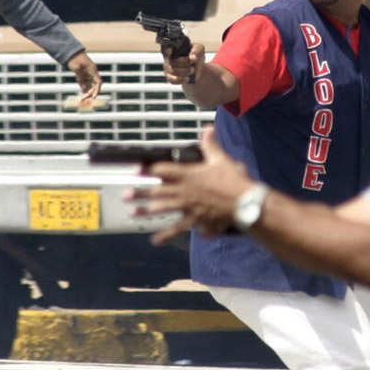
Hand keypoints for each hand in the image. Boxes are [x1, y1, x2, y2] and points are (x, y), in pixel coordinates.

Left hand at [67, 50, 102, 102]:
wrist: (71, 52)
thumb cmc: (74, 59)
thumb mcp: (76, 68)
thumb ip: (80, 78)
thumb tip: (84, 88)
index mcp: (92, 70)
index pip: (98, 82)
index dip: (97, 90)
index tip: (94, 97)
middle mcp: (92, 73)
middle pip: (94, 86)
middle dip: (90, 93)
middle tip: (82, 100)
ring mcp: (88, 74)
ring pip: (90, 86)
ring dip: (87, 93)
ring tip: (81, 100)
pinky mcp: (84, 75)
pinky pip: (86, 84)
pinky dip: (84, 89)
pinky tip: (81, 94)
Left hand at [125, 126, 255, 244]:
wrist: (245, 203)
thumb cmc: (234, 181)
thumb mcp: (221, 160)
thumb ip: (210, 145)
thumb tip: (207, 128)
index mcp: (189, 174)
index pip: (163, 170)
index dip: (148, 169)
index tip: (136, 169)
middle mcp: (184, 191)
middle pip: (158, 191)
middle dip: (140, 192)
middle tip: (125, 194)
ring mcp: (187, 207)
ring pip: (162, 208)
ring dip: (146, 211)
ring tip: (131, 213)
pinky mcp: (194, 220)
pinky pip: (178, 228)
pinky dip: (166, 235)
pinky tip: (154, 240)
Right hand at [163, 42, 203, 84]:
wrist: (197, 68)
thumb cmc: (196, 56)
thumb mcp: (199, 49)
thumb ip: (197, 49)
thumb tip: (193, 57)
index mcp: (174, 49)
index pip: (166, 48)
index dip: (167, 50)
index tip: (170, 52)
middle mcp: (168, 58)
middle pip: (172, 61)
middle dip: (184, 63)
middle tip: (192, 63)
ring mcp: (168, 68)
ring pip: (172, 71)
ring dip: (184, 72)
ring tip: (192, 70)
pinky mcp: (169, 77)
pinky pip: (172, 80)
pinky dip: (180, 80)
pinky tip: (187, 79)